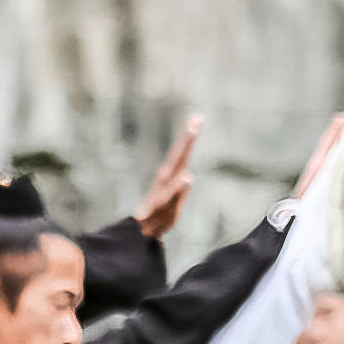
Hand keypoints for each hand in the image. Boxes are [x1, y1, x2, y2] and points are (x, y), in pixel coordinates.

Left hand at [136, 115, 202, 239]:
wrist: (145, 226)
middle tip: (197, 117)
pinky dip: (184, 152)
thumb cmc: (158, 218)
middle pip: (180, 149)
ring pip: (179, 154)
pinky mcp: (169, 181)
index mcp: (168, 176)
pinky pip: (178, 162)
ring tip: (194, 127)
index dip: (189, 139)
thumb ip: (178, 191)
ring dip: (187, 140)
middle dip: (189, 133)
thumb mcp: (168, 206)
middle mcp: (167, 172)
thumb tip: (188, 176)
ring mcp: (167, 176)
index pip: (182, 153)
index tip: (196, 123)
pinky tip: (187, 150)